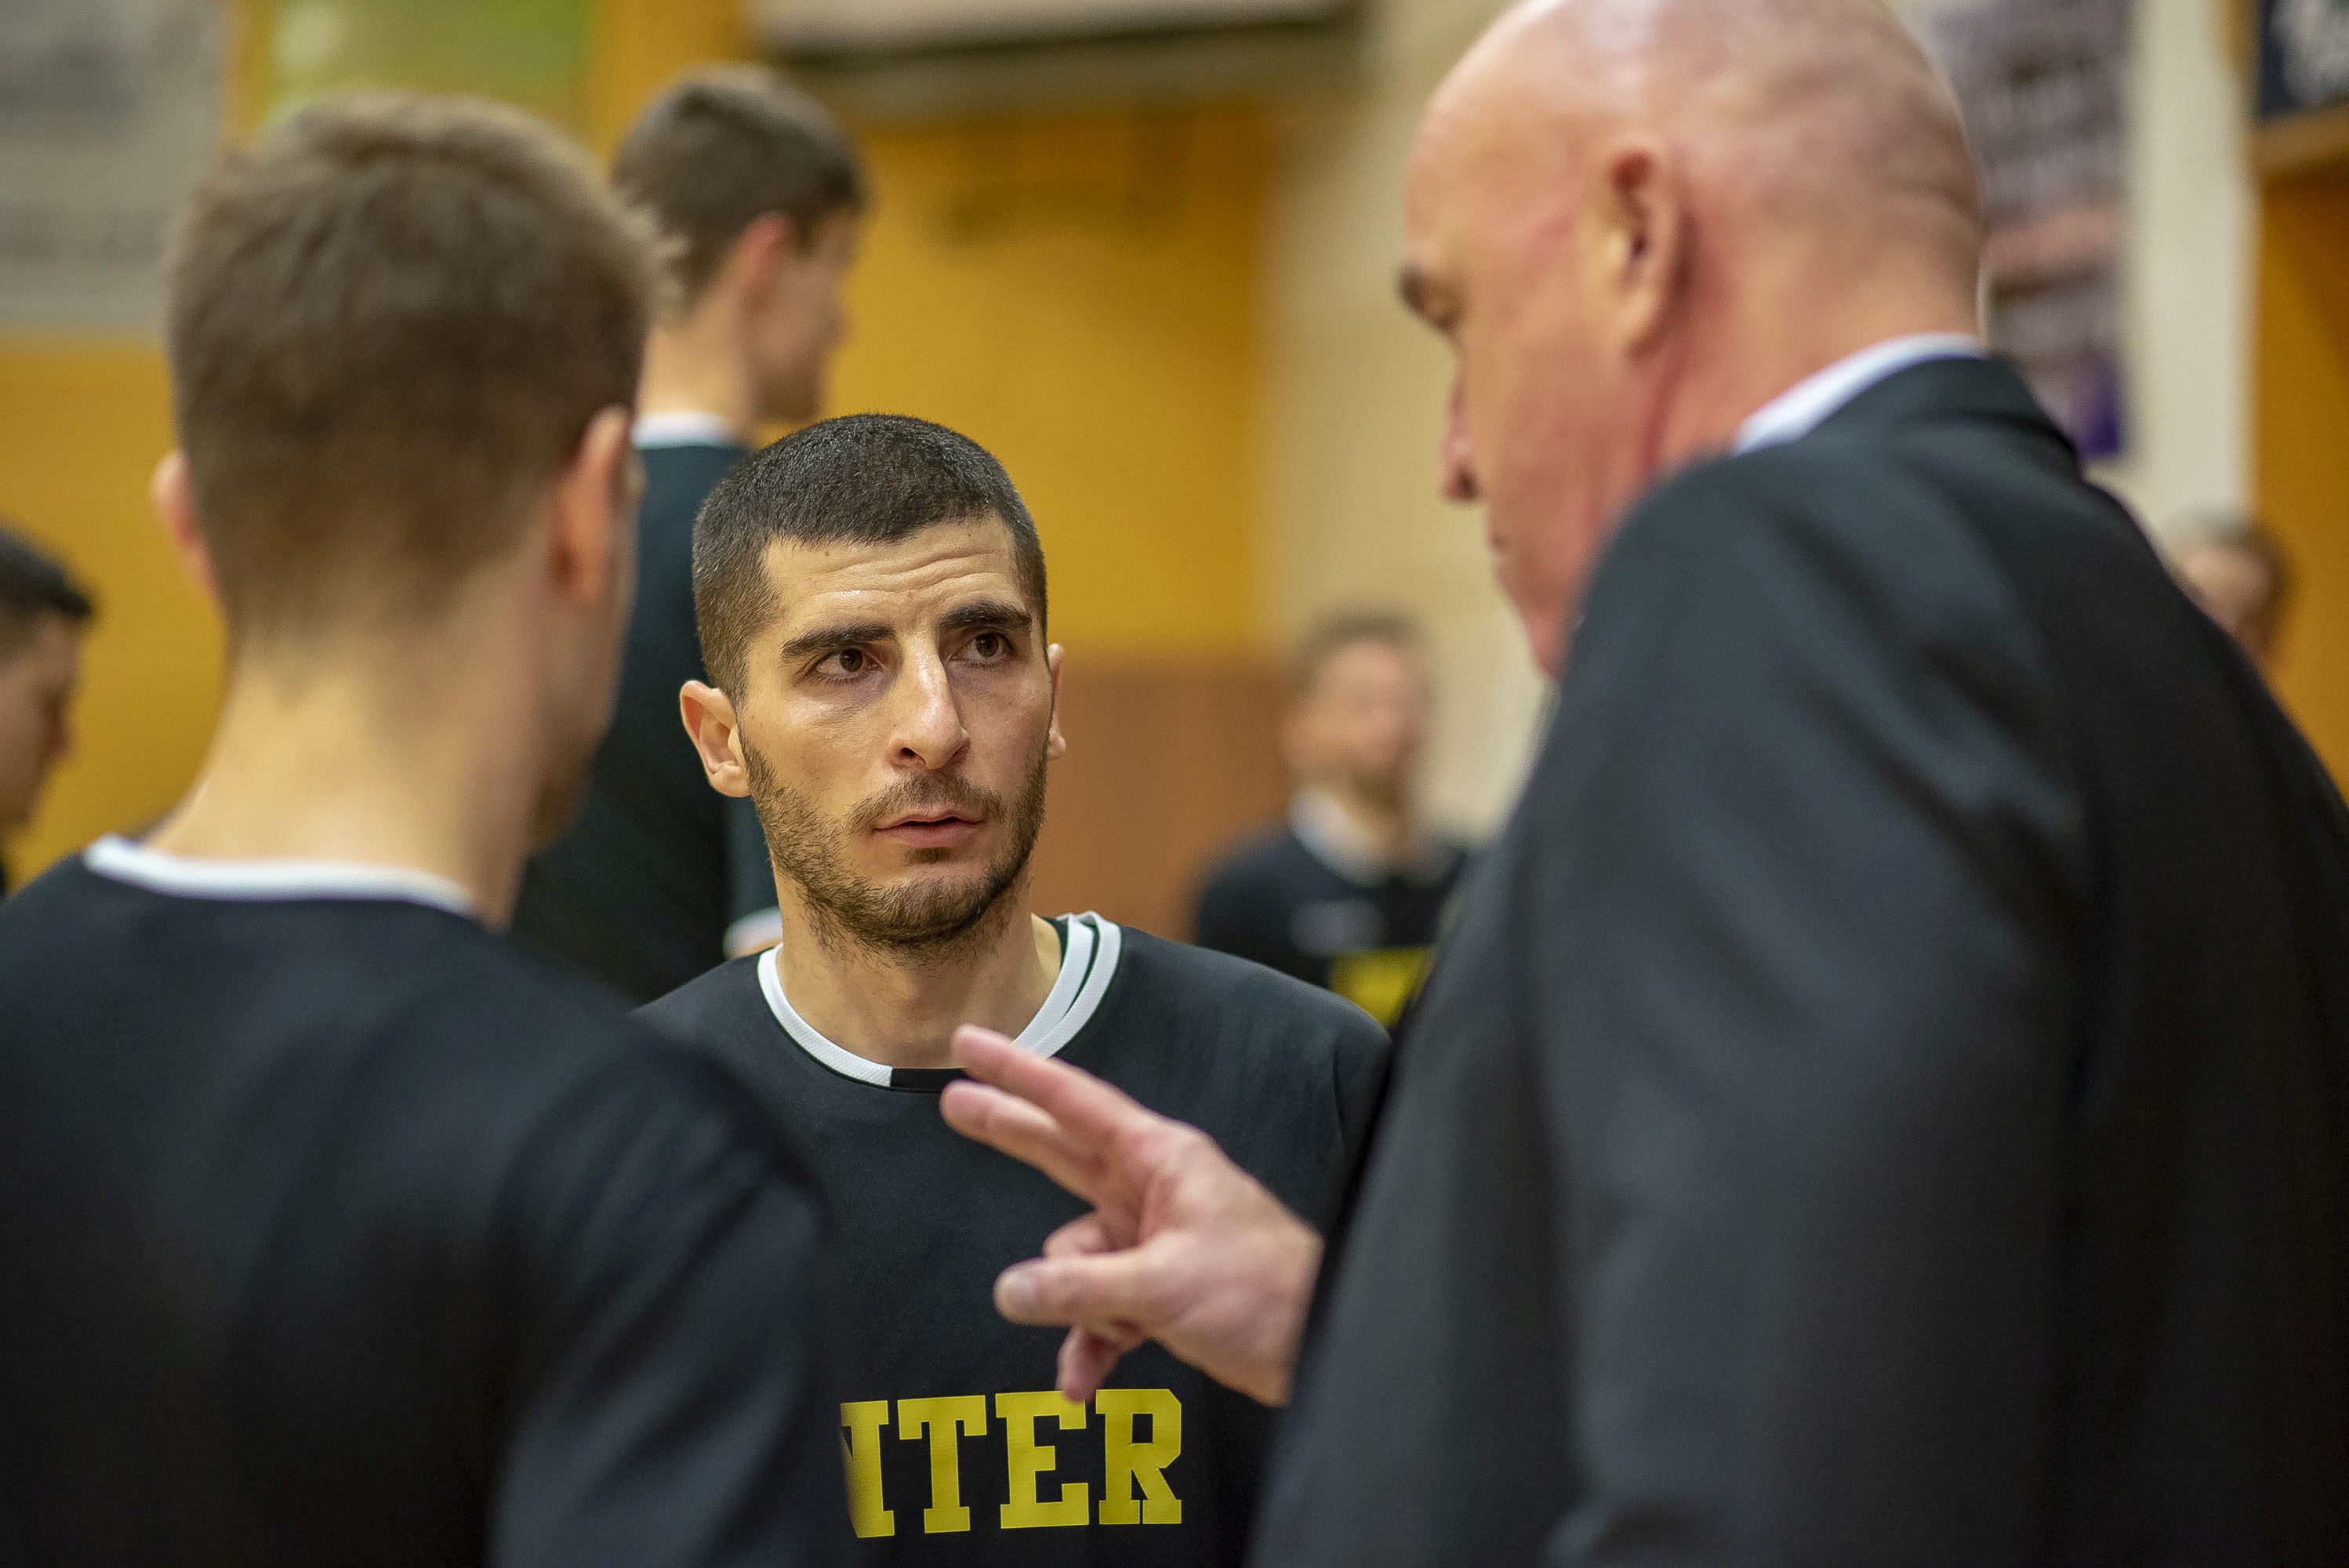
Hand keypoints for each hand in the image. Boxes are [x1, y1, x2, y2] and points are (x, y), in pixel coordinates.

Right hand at [939, 1026, 1321, 1405]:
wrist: (1321, 1344)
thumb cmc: (1264, 1293)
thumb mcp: (1161, 1287)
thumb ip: (1078, 1289)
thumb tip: (1011, 1291)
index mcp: (1161, 1160)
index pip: (1074, 1104)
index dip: (1017, 1072)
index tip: (972, 1044)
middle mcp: (1152, 1189)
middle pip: (1060, 1154)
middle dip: (1009, 1134)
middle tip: (951, 1104)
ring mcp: (1152, 1238)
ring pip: (1075, 1259)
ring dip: (1076, 1306)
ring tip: (1111, 1334)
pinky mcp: (1157, 1286)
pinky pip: (1098, 1307)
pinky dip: (1090, 1342)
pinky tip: (1083, 1382)